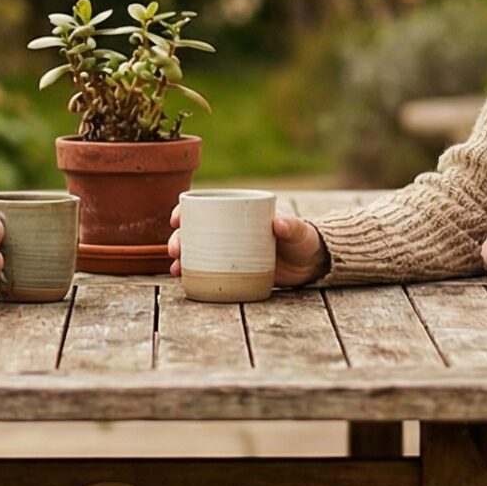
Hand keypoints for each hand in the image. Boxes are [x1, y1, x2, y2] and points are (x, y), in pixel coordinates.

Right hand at [167, 209, 329, 288]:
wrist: (311, 264)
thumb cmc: (304, 240)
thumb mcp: (299, 231)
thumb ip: (292, 226)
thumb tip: (279, 223)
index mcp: (239, 213)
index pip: (207, 206)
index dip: (187, 211)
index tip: (177, 219)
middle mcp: (229, 230)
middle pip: (196, 231)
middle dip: (180, 238)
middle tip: (176, 250)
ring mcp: (229, 251)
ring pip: (197, 251)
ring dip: (182, 257)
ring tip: (176, 268)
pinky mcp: (233, 270)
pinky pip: (208, 270)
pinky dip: (194, 274)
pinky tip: (183, 279)